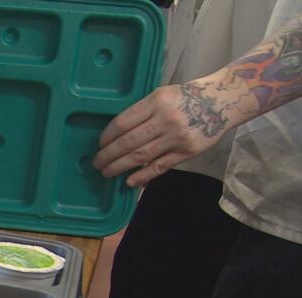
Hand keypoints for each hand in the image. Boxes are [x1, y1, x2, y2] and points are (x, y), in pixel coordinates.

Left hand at [92, 83, 229, 186]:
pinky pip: (160, 167)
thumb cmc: (185, 98)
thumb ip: (142, 111)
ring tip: (107, 173)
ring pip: (141, 156)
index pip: (123, 122)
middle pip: (128, 142)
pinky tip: (129, 181)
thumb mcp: (161, 95)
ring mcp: (176, 137)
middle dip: (108, 155)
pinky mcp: (186, 152)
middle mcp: (165, 119)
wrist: (221, 102)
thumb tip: (117, 132)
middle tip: (97, 163)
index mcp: (155, 102)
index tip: (99, 144)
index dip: (107, 136)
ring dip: (120, 167)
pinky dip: (142, 175)